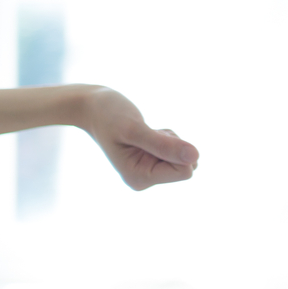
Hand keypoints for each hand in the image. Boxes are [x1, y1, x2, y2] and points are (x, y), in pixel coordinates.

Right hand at [79, 87, 197, 190]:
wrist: (92, 108)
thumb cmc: (108, 115)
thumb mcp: (135, 128)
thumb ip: (164, 145)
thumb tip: (195, 157)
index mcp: (139, 178)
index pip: (184, 171)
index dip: (176, 148)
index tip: (152, 136)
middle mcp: (143, 180)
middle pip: (186, 166)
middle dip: (173, 144)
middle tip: (148, 133)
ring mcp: (147, 172)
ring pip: (184, 158)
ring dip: (170, 139)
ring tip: (144, 132)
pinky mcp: (151, 163)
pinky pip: (178, 152)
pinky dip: (166, 137)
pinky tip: (146, 133)